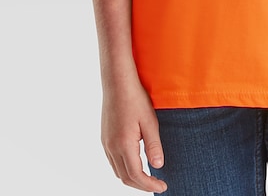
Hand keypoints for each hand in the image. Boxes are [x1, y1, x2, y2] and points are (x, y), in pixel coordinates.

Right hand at [101, 76, 166, 192]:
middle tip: (157, 185)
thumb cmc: (135, 98)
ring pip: (117, 171)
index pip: (136, 175)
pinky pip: (113, 161)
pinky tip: (135, 163)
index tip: (162, 186)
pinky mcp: (104, 138)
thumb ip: (154, 145)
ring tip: (148, 177)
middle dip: (142, 185)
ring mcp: (106, 143)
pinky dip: (124, 169)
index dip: (150, 185)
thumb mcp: (150, 121)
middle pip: (125, 178)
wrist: (117, 82)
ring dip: (132, 178)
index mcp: (124, 145)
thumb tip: (158, 166)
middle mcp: (112, 147)